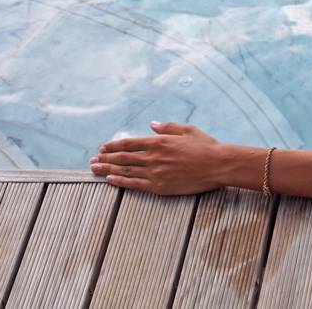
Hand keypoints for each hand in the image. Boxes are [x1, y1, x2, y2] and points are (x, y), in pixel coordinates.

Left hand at [90, 121, 225, 195]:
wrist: (219, 165)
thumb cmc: (207, 146)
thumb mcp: (188, 130)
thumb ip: (167, 127)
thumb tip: (151, 124)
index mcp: (160, 141)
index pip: (129, 143)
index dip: (114, 145)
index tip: (103, 148)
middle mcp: (154, 156)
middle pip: (123, 157)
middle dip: (105, 158)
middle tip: (92, 160)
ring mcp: (155, 172)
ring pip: (125, 171)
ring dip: (108, 169)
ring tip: (94, 170)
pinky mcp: (160, 186)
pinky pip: (135, 184)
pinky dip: (121, 182)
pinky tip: (110, 180)